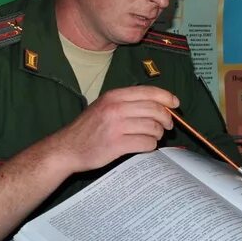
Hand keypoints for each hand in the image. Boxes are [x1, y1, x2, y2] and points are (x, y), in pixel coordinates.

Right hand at [53, 86, 178, 173]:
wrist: (66, 148)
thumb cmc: (89, 128)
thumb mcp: (105, 106)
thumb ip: (128, 103)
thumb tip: (161, 104)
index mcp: (115, 96)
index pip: (150, 92)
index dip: (167, 98)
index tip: (175, 104)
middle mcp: (116, 108)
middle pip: (155, 110)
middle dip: (166, 119)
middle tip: (167, 126)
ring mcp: (116, 127)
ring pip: (153, 127)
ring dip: (158, 134)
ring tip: (153, 137)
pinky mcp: (117, 144)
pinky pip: (146, 143)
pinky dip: (150, 145)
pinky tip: (145, 146)